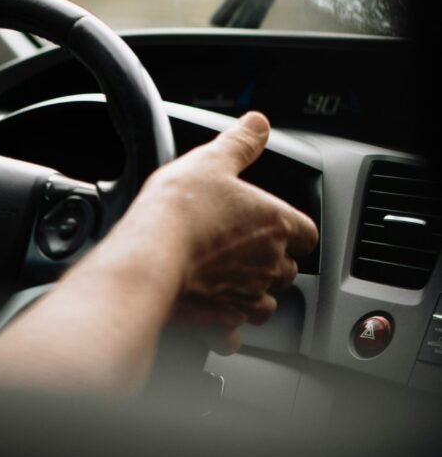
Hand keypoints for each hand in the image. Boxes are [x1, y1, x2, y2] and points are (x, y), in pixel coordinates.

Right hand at [133, 112, 318, 349]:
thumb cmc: (180, 209)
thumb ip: (240, 142)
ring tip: (226, 278)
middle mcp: (269, 265)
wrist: (148, 256)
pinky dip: (227, 327)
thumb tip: (258, 122)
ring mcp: (246, 297)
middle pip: (288, 269)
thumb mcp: (212, 160)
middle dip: (269, 261)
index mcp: (275, 224)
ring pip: (265, 303)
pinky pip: (235, 334)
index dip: (289, 228)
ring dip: (252, 293)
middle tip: (239, 246)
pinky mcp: (221, 323)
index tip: (270, 222)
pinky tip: (212, 315)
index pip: (307, 233)